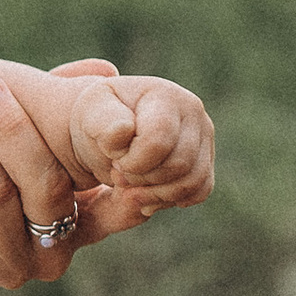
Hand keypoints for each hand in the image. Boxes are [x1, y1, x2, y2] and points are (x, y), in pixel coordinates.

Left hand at [0, 61, 169, 287]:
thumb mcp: (22, 123)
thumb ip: (60, 103)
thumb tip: (105, 70)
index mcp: (85, 221)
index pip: (121, 206)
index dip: (122, 173)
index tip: (111, 133)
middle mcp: (53, 252)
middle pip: (46, 186)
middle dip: (11, 128)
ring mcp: (8, 264)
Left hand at [57, 66, 215, 211]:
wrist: (110, 128)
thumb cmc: (100, 119)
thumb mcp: (90, 113)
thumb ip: (103, 122)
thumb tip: (124, 132)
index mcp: (164, 95)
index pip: (158, 141)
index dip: (133, 162)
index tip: (114, 158)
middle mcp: (192, 111)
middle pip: (178, 165)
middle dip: (142, 179)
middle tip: (119, 174)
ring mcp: (204, 135)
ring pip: (192, 181)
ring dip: (155, 194)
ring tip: (129, 187)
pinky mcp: (205, 158)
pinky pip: (200, 190)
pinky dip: (172, 199)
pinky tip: (148, 195)